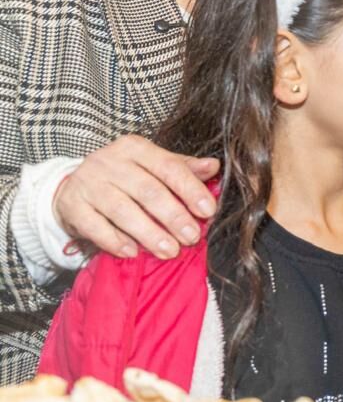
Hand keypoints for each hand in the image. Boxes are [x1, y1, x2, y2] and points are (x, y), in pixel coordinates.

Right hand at [53, 136, 218, 260]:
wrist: (74, 187)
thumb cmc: (124, 177)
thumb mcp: (152, 166)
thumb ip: (182, 168)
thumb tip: (213, 166)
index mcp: (135, 148)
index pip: (168, 167)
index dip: (190, 190)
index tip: (208, 211)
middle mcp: (110, 162)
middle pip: (148, 191)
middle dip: (173, 217)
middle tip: (192, 237)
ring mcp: (88, 183)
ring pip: (123, 210)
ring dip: (149, 234)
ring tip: (170, 251)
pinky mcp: (71, 205)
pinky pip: (95, 226)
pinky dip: (115, 241)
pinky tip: (132, 252)